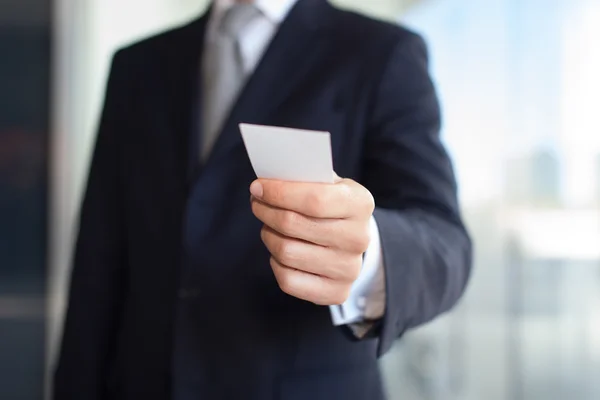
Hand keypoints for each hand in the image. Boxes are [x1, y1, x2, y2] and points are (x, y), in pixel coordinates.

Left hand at [250, 175, 374, 305]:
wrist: (352, 240)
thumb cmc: (331, 206)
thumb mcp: (328, 183)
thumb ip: (303, 178)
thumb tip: (267, 180)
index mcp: (360, 204)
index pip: (314, 199)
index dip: (279, 192)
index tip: (258, 187)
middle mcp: (359, 238)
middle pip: (292, 224)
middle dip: (266, 210)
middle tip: (257, 203)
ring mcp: (349, 269)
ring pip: (286, 251)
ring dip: (268, 235)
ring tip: (268, 226)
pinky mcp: (336, 292)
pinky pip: (288, 279)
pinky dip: (276, 263)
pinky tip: (281, 251)